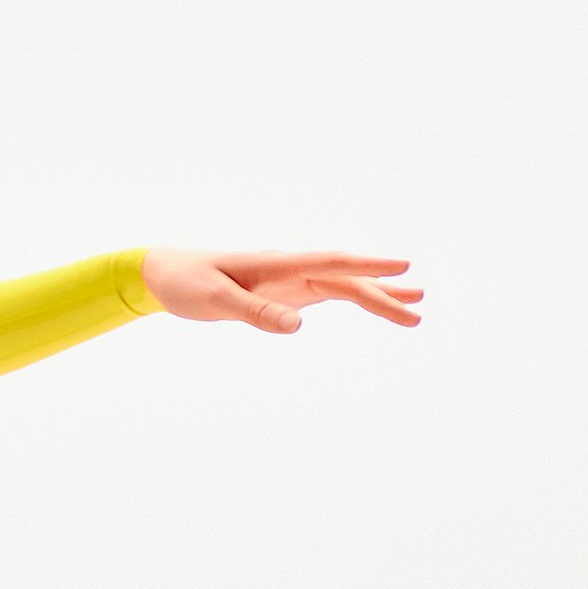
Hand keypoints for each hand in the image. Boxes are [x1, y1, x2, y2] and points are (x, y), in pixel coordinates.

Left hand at [138, 248, 422, 334]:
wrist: (168, 273)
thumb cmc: (187, 282)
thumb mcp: (216, 300)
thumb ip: (256, 313)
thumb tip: (298, 326)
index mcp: (277, 263)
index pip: (331, 261)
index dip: (368, 265)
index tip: (403, 267)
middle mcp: (291, 267)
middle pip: (346, 278)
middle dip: (383, 293)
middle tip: (419, 309)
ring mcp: (293, 279)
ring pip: (344, 286)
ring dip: (379, 296)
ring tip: (416, 307)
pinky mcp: (288, 292)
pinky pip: (329, 294)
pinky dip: (356, 298)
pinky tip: (379, 304)